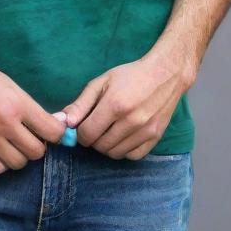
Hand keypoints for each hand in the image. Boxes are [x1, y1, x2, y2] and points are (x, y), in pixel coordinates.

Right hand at [0, 55, 67, 174]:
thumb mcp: (14, 87)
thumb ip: (33, 108)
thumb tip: (57, 124)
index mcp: (17, 104)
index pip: (51, 130)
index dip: (58, 134)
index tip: (54, 133)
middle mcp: (4, 123)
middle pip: (36, 151)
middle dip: (39, 146)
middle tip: (32, 139)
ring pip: (18, 163)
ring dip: (21, 157)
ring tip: (16, 146)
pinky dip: (2, 164)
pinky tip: (1, 152)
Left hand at [62, 51, 191, 159]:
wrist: (166, 74)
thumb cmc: (130, 76)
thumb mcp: (102, 82)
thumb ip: (81, 103)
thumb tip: (64, 122)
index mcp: (114, 105)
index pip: (87, 134)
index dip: (81, 132)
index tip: (84, 125)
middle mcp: (130, 121)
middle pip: (100, 146)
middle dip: (93, 138)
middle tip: (98, 126)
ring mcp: (145, 131)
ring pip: (115, 153)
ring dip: (107, 145)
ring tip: (110, 130)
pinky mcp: (155, 138)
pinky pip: (132, 156)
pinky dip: (124, 150)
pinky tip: (124, 136)